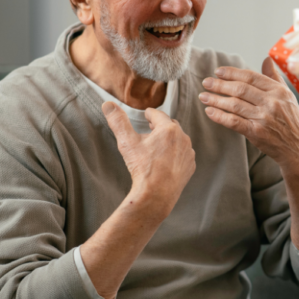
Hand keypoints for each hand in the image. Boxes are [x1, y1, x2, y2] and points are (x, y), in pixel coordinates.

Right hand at [102, 102, 195, 217]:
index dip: (150, 114)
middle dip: (161, 126)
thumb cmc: (142, 168)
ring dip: (170, 140)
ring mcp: (189, 152)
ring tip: (158, 145)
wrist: (157, 194)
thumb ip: (118, 121)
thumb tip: (108, 104)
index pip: (158, 115)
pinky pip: (183, 154)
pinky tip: (167, 160)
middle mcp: (183, 138)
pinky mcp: (190, 165)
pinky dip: (176, 154)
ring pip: (179, 140)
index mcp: (168, 129)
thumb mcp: (127, 143)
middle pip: (171, 125)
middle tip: (151, 128)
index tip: (147, 114)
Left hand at [199, 58, 298, 172]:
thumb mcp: (288, 96)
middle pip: (240, 89)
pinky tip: (209, 111)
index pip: (251, 77)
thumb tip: (266, 59)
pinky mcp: (257, 133)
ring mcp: (264, 118)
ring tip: (203, 96)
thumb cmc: (293, 122)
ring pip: (234, 105)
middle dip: (220, 85)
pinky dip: (220, 116)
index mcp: (279, 91)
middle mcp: (272, 102)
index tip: (218, 71)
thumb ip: (275, 77)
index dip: (232, 73)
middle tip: (206, 82)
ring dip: (216, 99)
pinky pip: (233, 122)